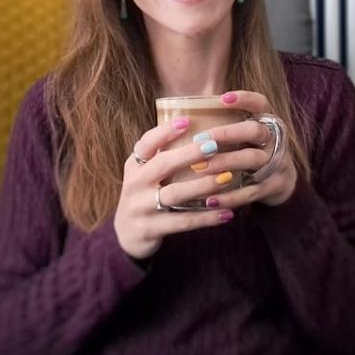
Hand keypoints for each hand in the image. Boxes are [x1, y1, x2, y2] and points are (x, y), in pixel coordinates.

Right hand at [114, 118, 236, 260]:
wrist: (127, 234)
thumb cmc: (147, 193)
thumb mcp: (147, 172)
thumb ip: (166, 153)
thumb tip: (202, 125)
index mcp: (135, 165)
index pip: (146, 143)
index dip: (165, 131)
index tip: (187, 120)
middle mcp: (134, 184)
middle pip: (162, 165)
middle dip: (189, 154)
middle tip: (214, 146)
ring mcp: (140, 208)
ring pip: (174, 194)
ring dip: (202, 185)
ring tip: (227, 178)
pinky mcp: (150, 229)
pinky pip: (182, 222)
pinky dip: (206, 217)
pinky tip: (227, 213)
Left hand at [197, 91, 297, 207]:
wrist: (283, 183)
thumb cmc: (251, 152)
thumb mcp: (246, 137)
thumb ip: (225, 128)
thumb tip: (178, 121)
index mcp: (267, 122)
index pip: (260, 103)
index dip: (244, 99)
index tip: (222, 98)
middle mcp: (275, 140)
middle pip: (255, 131)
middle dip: (227, 133)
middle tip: (200, 139)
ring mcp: (277, 163)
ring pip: (253, 159)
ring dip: (225, 162)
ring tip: (200, 167)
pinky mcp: (274, 186)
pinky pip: (251, 191)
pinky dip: (230, 196)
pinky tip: (210, 200)